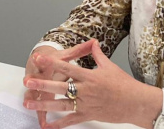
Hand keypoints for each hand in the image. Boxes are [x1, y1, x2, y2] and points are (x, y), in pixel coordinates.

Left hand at [23, 39, 163, 128]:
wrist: (136, 103)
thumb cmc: (124, 84)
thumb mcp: (109, 66)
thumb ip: (97, 55)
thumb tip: (93, 42)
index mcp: (89, 76)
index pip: (67, 67)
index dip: (51, 62)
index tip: (38, 58)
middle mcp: (86, 90)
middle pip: (60, 87)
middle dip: (42, 84)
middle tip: (27, 82)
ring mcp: (86, 104)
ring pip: (61, 105)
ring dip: (44, 104)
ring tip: (29, 104)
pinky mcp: (88, 116)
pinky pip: (70, 121)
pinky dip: (58, 125)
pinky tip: (46, 126)